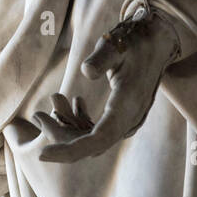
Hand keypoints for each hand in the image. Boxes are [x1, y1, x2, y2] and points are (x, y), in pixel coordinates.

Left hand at [34, 9, 181, 163]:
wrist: (157, 43)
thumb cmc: (134, 41)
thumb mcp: (116, 44)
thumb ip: (102, 57)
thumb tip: (86, 71)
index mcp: (128, 105)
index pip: (98, 139)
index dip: (70, 149)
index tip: (42, 155)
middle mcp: (130, 119)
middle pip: (91, 143)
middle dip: (61, 134)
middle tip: (39, 115)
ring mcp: (128, 121)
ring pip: (92, 138)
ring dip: (69, 125)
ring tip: (55, 100)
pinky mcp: (123, 118)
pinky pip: (97, 130)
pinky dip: (80, 121)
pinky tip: (72, 102)